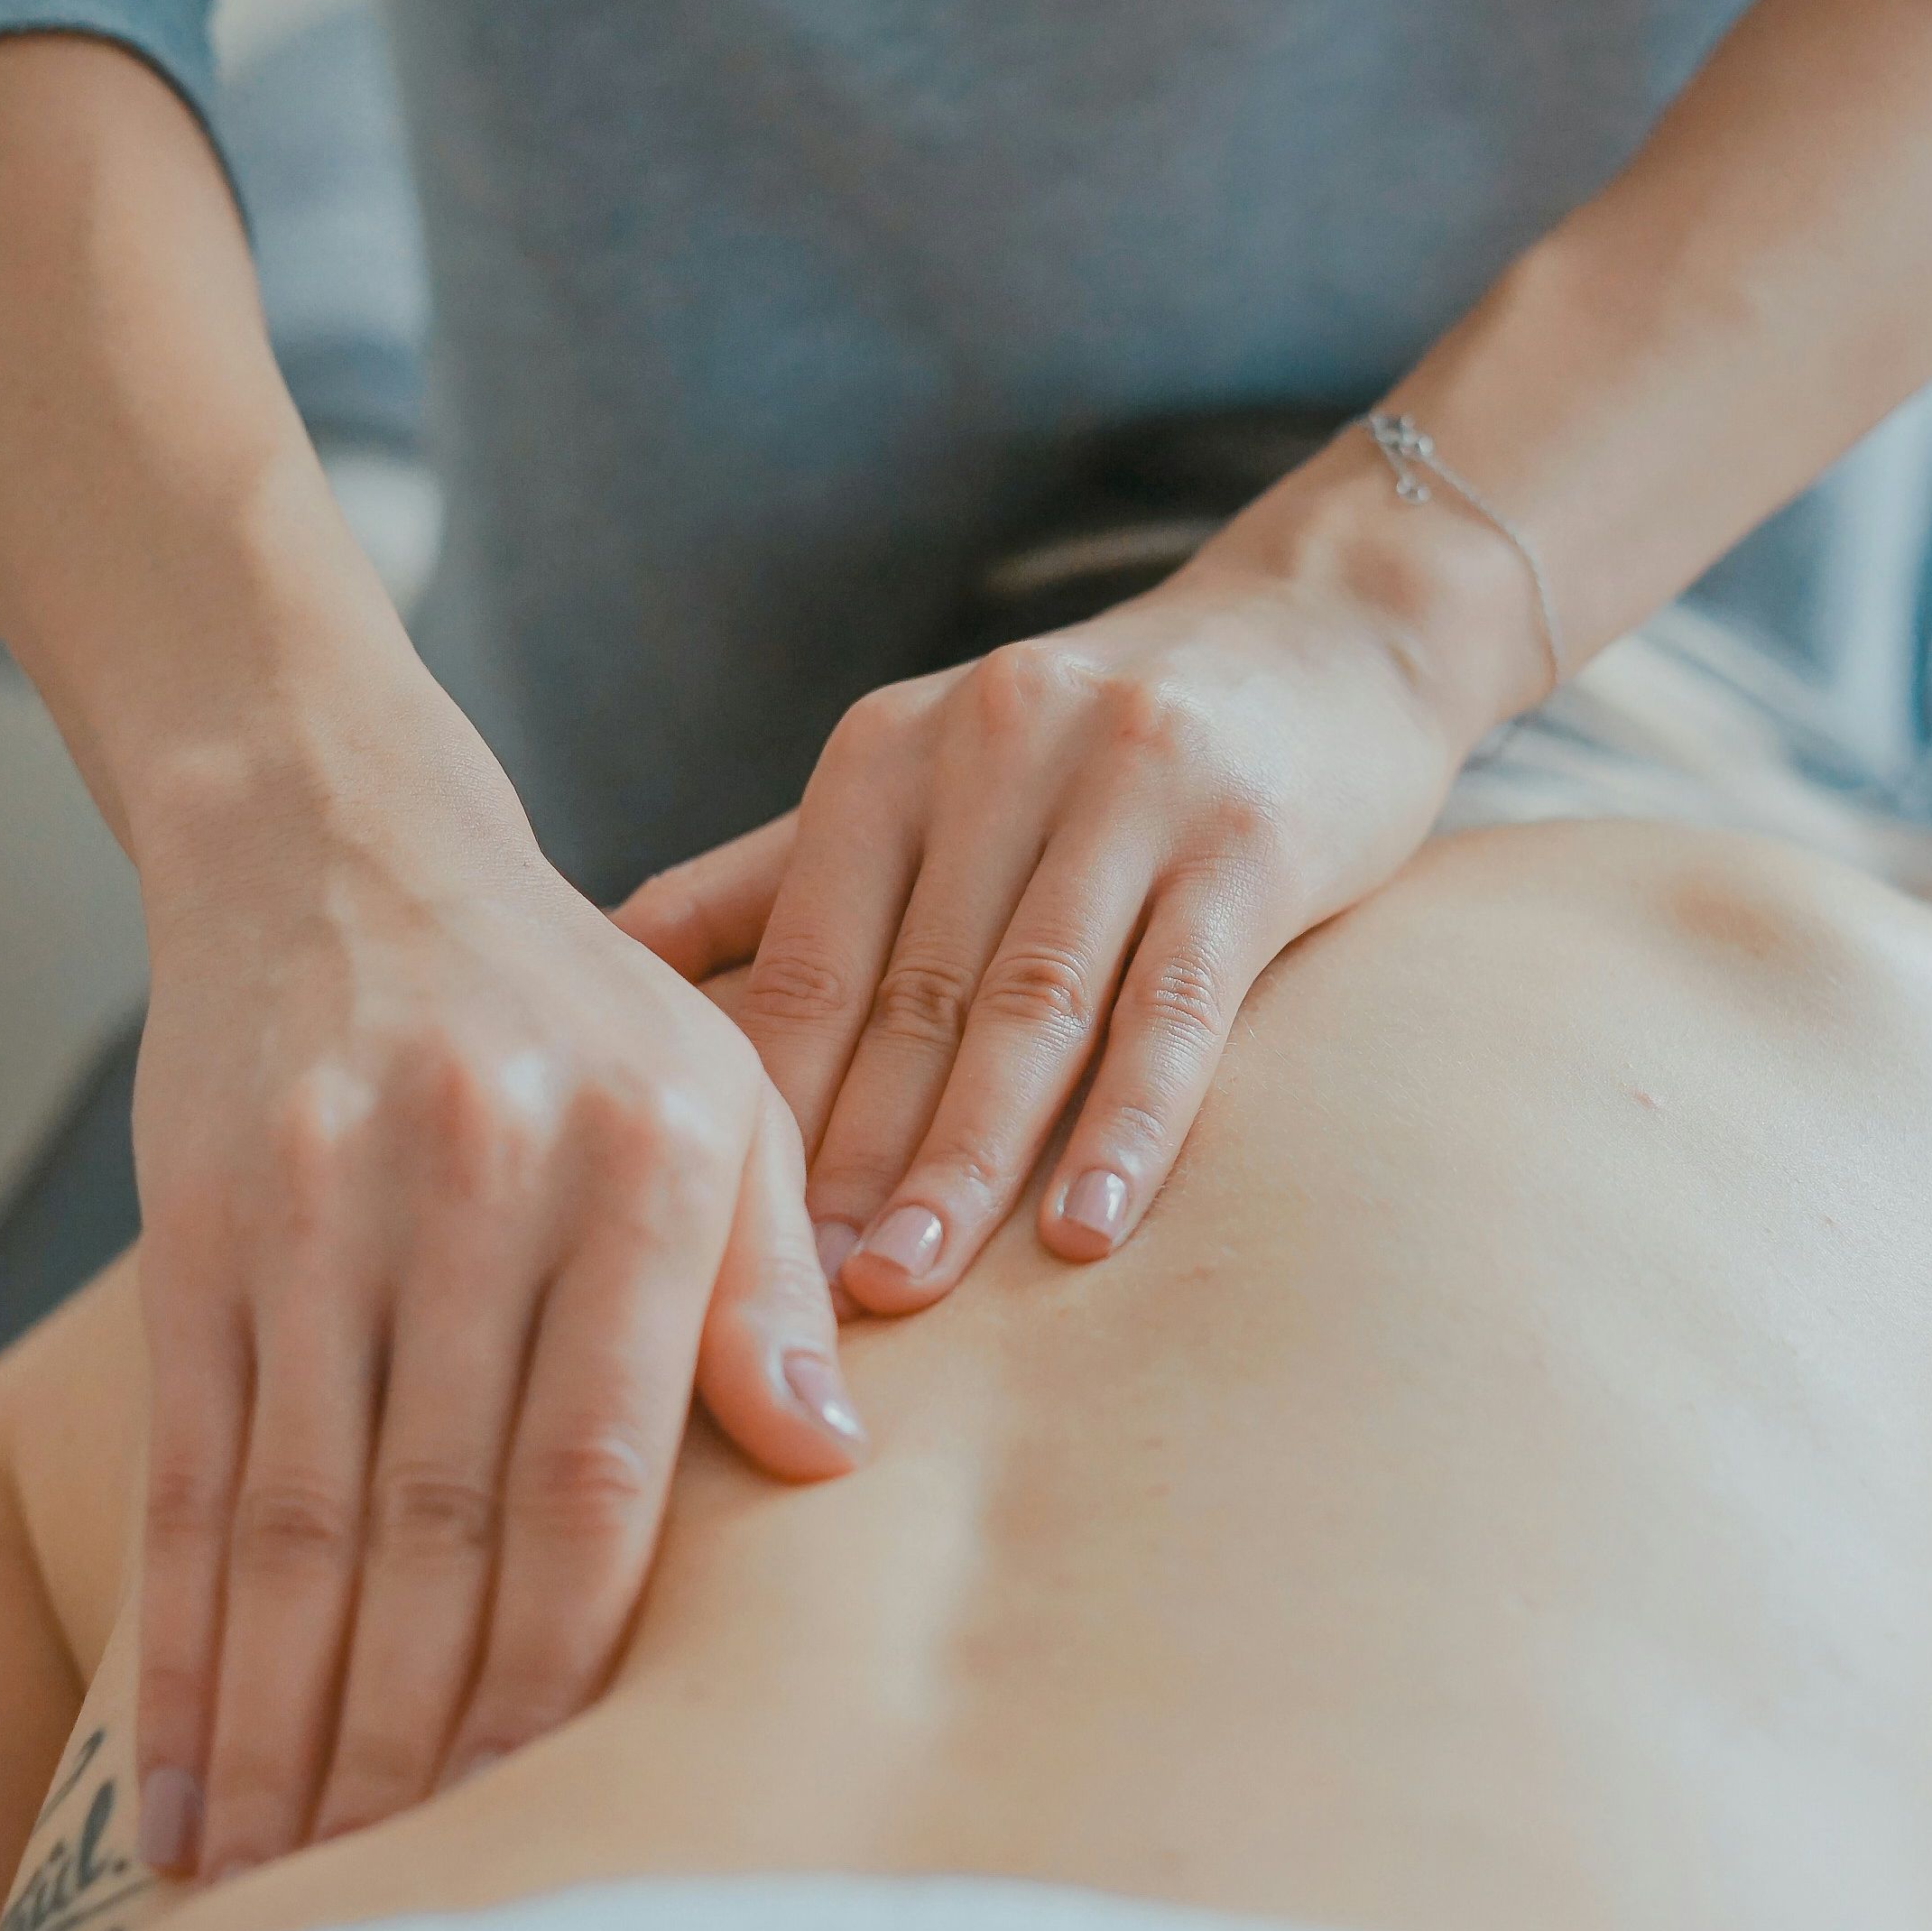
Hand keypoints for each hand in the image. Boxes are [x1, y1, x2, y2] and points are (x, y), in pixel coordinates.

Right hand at [127, 680, 864, 1881]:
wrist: (342, 845)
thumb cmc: (575, 1006)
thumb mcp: (723, 1095)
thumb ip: (771, 1278)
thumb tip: (829, 1466)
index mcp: (646, 1162)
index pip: (603, 1469)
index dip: (568, 1658)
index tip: (552, 1805)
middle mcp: (480, 1183)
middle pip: (442, 1519)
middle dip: (420, 1733)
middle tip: (405, 1898)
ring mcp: (322, 1206)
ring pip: (302, 1519)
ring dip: (290, 1723)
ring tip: (282, 1882)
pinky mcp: (200, 1228)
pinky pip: (192, 1470)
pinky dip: (183, 1639)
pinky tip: (181, 1772)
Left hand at [615, 491, 1515, 1312]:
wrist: (1322, 628)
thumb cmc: (1090, 743)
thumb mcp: (920, 775)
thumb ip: (774, 874)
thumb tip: (608, 961)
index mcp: (889, 754)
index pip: (805, 960)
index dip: (762, 1108)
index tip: (716, 1245)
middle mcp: (996, 751)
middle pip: (909, 997)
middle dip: (848, 1160)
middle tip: (797, 1302)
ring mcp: (1129, 787)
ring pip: (1031, 1006)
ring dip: (965, 1159)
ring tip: (908, 1285)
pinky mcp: (1250, 838)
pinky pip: (1177, 1002)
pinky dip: (1130, 1122)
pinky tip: (1086, 1230)